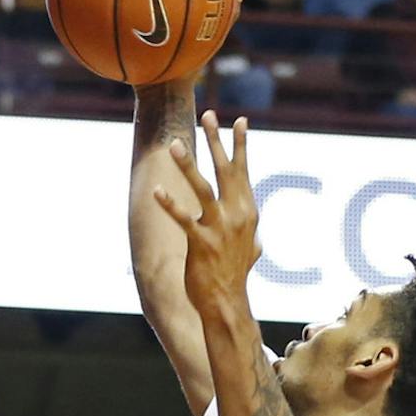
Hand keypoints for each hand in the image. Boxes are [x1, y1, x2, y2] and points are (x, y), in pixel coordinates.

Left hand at [152, 109, 259, 312]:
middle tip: (209, 114)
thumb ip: (252, 237)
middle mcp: (237, 215)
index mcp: (247, 211)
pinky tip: (157, 191)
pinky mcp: (201, 243)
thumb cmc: (234, 275)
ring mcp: (219, 228)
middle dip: (217, 141)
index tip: (240, 120)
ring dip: (188, 165)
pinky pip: (183, 219)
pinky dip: (170, 204)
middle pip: (225, 170)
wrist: (228, 302)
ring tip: (175, 144)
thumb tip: (258, 240)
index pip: (243, 171)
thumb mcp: (250, 250)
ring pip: (202, 189)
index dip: (241, 146)